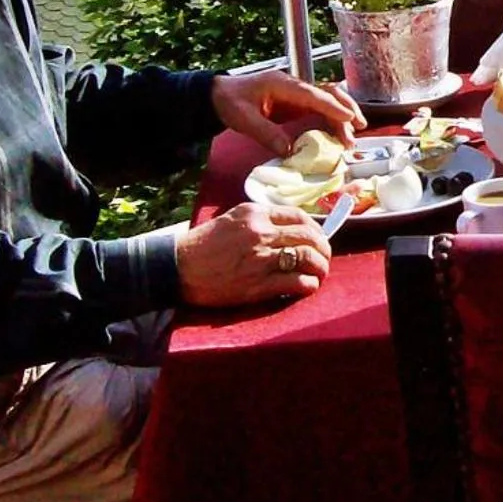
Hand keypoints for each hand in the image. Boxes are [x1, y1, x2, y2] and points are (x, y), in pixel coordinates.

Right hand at [176, 203, 330, 306]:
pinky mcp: (258, 285)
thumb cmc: (204, 244)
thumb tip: (289, 228)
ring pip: (307, 258)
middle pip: (309, 237)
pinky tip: (308, 287)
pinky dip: (308, 285)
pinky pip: (295, 283)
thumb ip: (260, 220)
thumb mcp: (232, 219)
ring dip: (320, 268)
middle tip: (324, 258)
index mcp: (256, 214)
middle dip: (323, 249)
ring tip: (319, 274)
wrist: (178, 267)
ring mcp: (261, 259)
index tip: (319, 238)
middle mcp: (261, 233)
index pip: (300, 216)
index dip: (316, 228)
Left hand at [211, 71, 364, 152]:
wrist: (219, 95)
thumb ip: (265, 133)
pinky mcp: (295, 105)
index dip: (332, 106)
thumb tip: (288, 151)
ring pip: (327, 101)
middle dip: (346, 107)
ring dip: (342, 116)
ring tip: (351, 138)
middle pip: (328, 92)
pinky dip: (331, 121)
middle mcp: (294, 87)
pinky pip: (319, 110)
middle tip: (359, 128)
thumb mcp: (243, 119)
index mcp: (282, 84)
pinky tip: (337, 136)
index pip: (313, 94)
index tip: (349, 118)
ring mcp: (296, 95)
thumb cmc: (230, 102)